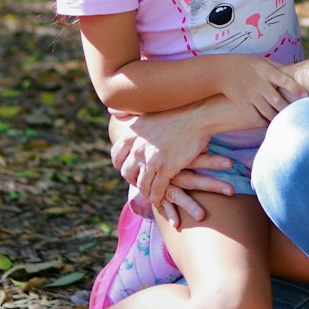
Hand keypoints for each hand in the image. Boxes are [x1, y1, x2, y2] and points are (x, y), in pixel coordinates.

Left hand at [108, 109, 233, 211]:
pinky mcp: (166, 169)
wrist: (198, 117)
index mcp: (132, 134)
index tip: (130, 169)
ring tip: (151, 195)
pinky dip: (157, 197)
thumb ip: (127, 114)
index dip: (122, 166)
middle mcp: (137, 148)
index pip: (116, 156)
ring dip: (146, 192)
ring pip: (141, 185)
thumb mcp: (146, 111)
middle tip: (141, 183)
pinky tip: (160, 199)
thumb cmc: (176, 112)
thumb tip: (110, 109)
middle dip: (133, 180)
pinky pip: (156, 190)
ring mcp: (151, 159)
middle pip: (127, 173)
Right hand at [215, 56, 305, 122]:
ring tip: (286, 121)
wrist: (223, 70)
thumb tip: (297, 72)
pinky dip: (264, 123)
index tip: (306, 96)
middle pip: (277, 100)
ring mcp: (251, 95)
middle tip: (298, 114)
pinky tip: (270, 124)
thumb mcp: (263, 60)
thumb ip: (278, 67)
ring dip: (278, 118)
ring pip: (268, 112)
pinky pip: (255, 118)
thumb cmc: (247, 64)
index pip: (284, 81)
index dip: (296, 89)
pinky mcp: (243, 104)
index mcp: (267, 72)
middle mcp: (259, 84)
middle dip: (288, 109)